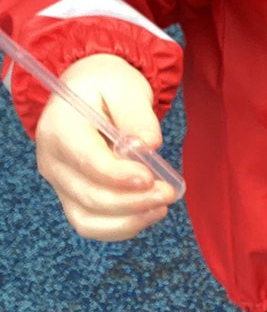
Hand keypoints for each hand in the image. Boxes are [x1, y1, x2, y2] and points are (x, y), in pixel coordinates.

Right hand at [34, 53, 175, 240]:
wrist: (89, 89)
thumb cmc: (108, 85)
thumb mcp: (126, 87)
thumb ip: (137, 116)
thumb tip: (148, 146)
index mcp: (61, 128)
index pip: (87, 160)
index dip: (118, 175)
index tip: (150, 179)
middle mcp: (53, 160)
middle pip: (89, 195)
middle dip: (132, 201)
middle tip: (169, 193)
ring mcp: (60, 182)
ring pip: (87, 218)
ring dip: (128, 220)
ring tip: (161, 207)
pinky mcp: (72, 195)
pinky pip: (91, 223)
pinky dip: (120, 226)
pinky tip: (148, 214)